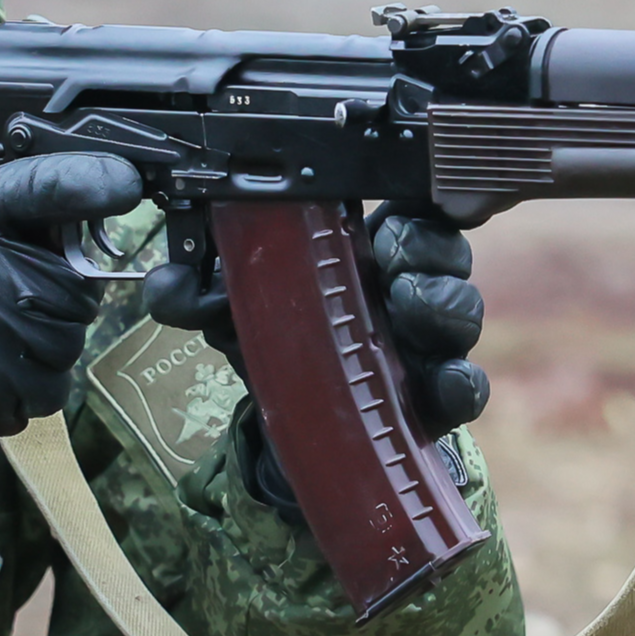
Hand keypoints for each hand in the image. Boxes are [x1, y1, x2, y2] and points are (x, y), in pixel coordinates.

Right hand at [0, 153, 142, 495]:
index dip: (90, 180)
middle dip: (57, 304)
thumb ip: (10, 215)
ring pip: (71, 335)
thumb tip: (95, 204)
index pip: (39, 183)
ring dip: (44, 352)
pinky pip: (55, 382)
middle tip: (1, 313)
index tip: (128, 184)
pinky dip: (32, 390)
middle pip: (76, 281)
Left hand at [142, 206, 491, 483]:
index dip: (425, 200)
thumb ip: (199, 293)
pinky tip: (443, 381)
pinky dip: (461, 382)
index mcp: (363, 255)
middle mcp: (403, 292)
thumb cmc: (274, 352)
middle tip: (396, 261)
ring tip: (408, 305)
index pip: (412, 208)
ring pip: (463, 311)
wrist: (286, 434)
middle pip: (447, 252)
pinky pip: (468, 388)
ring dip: (443, 303)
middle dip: (429, 248)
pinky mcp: (435, 405)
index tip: (414, 201)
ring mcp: (425, 347)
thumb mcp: (234, 314)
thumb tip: (167, 285)